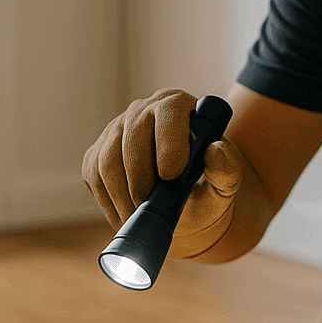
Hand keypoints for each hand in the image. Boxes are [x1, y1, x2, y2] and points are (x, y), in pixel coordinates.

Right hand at [82, 88, 243, 256]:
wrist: (187, 204)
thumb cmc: (208, 187)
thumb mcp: (226, 182)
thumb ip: (227, 168)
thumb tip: (215, 150)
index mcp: (178, 107)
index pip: (169, 111)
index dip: (168, 141)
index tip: (172, 176)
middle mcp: (143, 110)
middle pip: (131, 136)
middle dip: (140, 177)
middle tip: (150, 205)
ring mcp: (116, 130)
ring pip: (108, 160)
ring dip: (122, 195)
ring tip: (139, 215)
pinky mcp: (98, 153)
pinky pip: (94, 176)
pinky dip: (109, 201)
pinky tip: (126, 213)